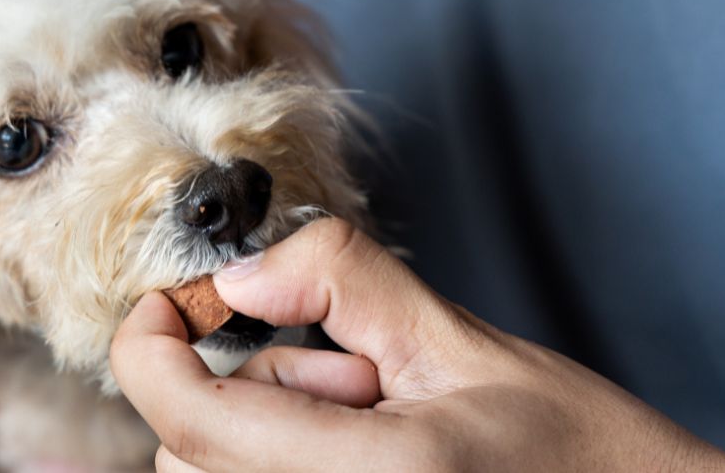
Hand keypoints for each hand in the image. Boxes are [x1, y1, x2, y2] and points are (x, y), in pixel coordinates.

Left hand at [111, 218, 724, 471]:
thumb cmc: (573, 451)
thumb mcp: (458, 340)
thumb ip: (340, 280)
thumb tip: (239, 272)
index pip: (188, 417)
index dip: (150, 345)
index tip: (170, 302)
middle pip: (188, 449)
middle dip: (247, 383)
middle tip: (354, 371)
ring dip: (269, 423)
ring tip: (374, 415)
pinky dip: (278, 452)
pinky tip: (361, 445)